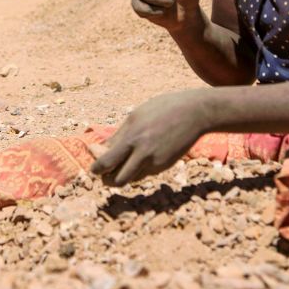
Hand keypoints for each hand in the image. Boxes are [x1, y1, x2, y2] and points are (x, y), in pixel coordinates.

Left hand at [91, 91, 206, 186]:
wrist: (195, 113)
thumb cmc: (162, 109)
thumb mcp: (136, 116)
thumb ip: (120, 135)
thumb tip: (103, 149)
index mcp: (132, 137)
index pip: (106, 162)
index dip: (96, 168)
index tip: (93, 168)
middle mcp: (143, 153)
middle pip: (117, 180)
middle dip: (106, 180)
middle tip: (103, 174)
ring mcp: (155, 162)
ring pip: (131, 179)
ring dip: (122, 176)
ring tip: (120, 166)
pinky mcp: (164, 166)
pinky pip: (144, 173)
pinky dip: (137, 170)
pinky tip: (140, 158)